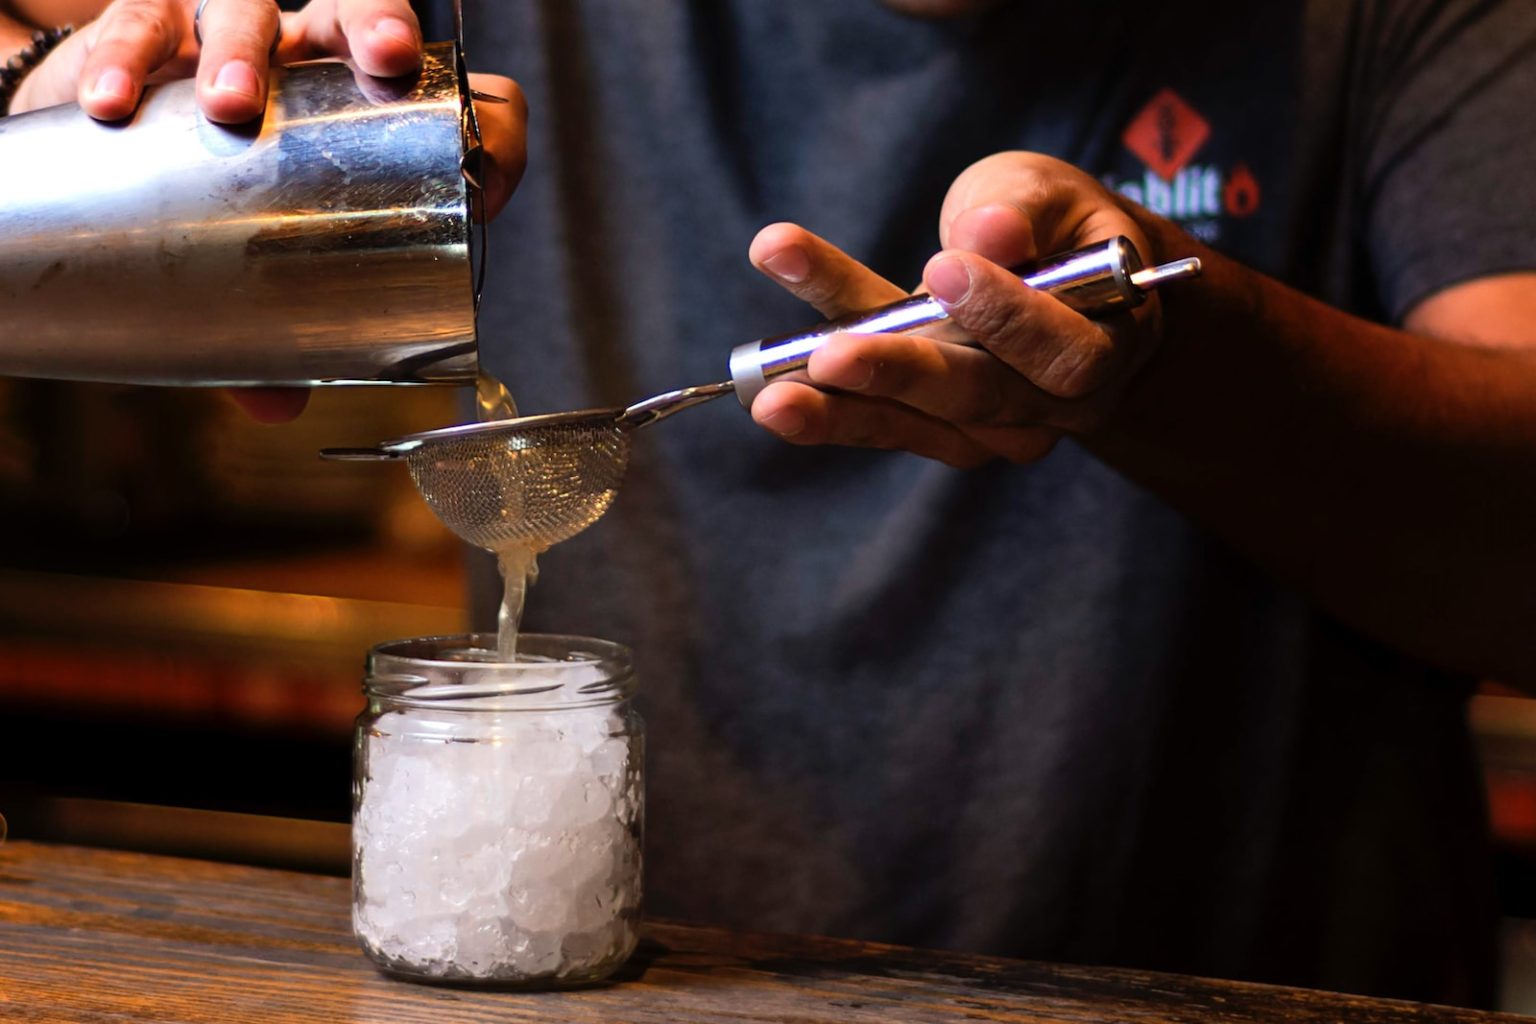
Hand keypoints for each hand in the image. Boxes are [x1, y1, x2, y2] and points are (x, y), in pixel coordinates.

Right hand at [9, 0, 525, 423]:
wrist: (103, 140)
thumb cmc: (212, 195)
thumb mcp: (259, 254)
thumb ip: (273, 328)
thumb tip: (280, 406)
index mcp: (362, 107)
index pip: (450, 90)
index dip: (483, 122)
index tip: (482, 181)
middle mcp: (306, 55)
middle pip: (360, 10)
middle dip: (379, 28)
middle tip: (388, 65)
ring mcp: (229, 29)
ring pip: (249, 8)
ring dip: (242, 50)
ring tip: (228, 106)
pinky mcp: (148, 24)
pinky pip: (138, 24)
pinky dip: (127, 60)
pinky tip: (115, 105)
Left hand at [747, 152, 1163, 467]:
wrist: (1059, 287)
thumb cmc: (1058, 229)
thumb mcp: (1053, 194)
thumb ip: (1023, 209)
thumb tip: (990, 233)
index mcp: (1106, 346)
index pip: (1062, 351)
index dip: (1006, 315)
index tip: (944, 269)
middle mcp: (1049, 406)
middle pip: (975, 397)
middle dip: (900, 374)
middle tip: (831, 356)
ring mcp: (988, 430)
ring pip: (913, 421)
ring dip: (839, 412)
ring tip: (771, 397)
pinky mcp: (933, 431)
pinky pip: (877, 420)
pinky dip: (824, 407)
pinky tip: (765, 391)